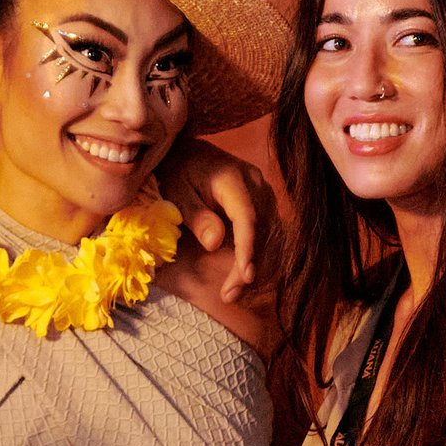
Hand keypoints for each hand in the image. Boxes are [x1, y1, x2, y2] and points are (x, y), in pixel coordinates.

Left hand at [156, 138, 275, 301]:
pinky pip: (267, 232)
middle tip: (228, 295)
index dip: (248, 248)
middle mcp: (256, 184)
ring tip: (232, 291)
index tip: (245, 276)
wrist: (188, 150)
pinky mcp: (264, 202)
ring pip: (270, 235)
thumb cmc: (177, 170)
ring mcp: (263, 192)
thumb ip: (195, 215)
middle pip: (263, 231)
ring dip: (255, 265)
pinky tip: (240, 275)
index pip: (248, 217)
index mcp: (233, 178)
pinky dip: (257, 255)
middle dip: (248, 266)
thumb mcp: (175, 191)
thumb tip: (215, 243)